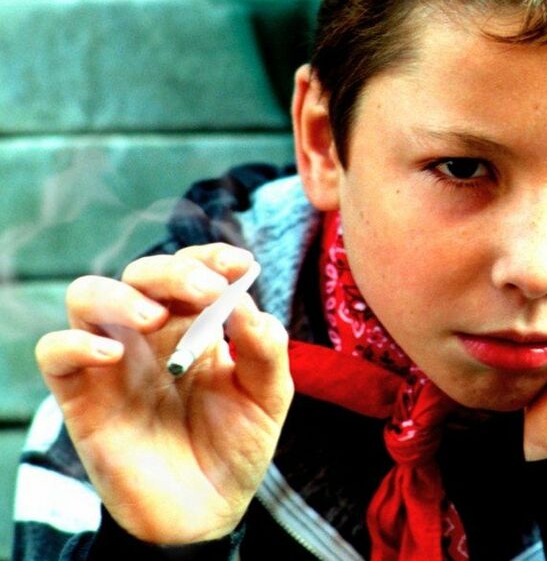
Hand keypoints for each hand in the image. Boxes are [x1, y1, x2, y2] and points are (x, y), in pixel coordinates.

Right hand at [35, 243, 292, 543]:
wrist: (206, 512)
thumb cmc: (236, 446)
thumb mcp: (268, 396)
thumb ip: (264, 349)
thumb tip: (249, 305)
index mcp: (196, 323)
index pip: (192, 268)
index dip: (210, 256)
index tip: (237, 265)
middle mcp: (151, 333)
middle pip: (142, 272)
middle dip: (174, 271)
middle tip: (205, 291)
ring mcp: (113, 361)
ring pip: (88, 295)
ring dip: (121, 294)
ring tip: (156, 318)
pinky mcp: (82, 397)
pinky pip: (54, 352)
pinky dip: (76, 342)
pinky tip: (113, 354)